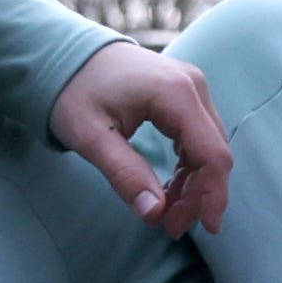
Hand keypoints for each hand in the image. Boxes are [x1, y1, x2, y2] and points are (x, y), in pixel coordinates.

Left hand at [56, 41, 238, 236]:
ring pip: (209, 146)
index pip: (212, 154)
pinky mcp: (184, 93)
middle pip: (215, 152)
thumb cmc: (74, 90)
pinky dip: (188, 166)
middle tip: (171, 226)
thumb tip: (155, 214)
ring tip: (167, 213)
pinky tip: (170, 187)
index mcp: (176, 94)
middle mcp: (193, 86)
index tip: (203, 229)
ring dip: (194, 183)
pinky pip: (198, 136)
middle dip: (199, 195)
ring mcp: (191, 87)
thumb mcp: (91, 137)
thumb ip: (125, 174)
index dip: (211, 196)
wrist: (66, 53)